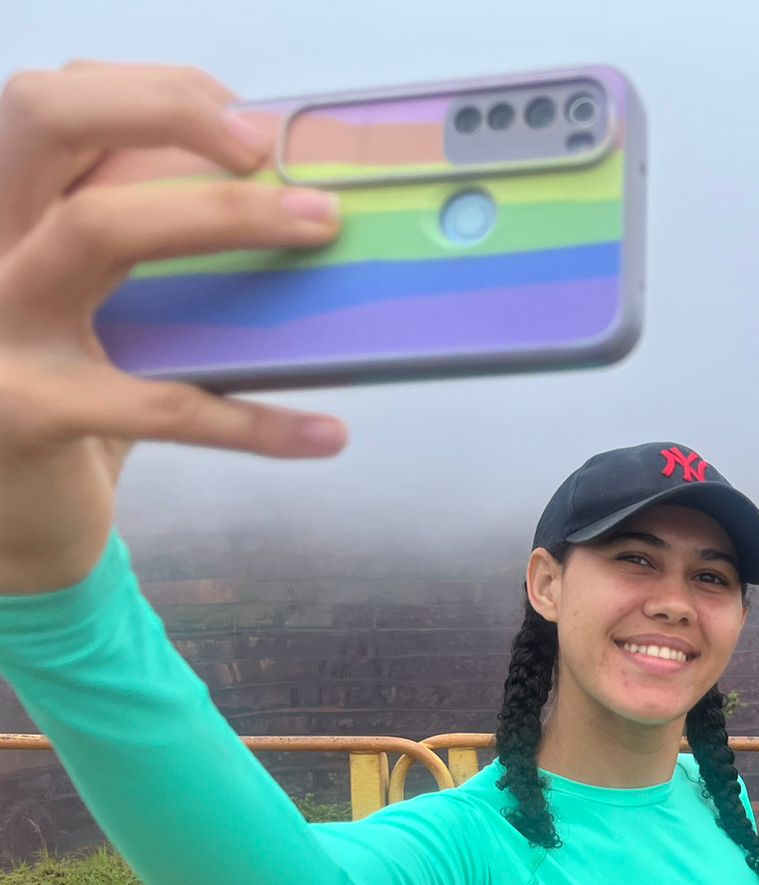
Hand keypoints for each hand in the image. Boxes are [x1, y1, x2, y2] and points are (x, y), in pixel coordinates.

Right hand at [0, 63, 344, 594]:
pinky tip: (326, 433)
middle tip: (270, 149)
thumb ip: (152, 245)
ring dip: (223, 216)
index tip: (250, 122)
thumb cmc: (82, 393)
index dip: (153, 91)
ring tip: (323, 228)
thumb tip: (284, 197)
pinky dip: (253, 421)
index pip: (56, 100)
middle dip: (166, 108)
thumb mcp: (104, 306)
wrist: (16, 519)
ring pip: (99, 227)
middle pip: (45, 116)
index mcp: (4, 211)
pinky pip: (159, 404)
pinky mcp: (29, 411)